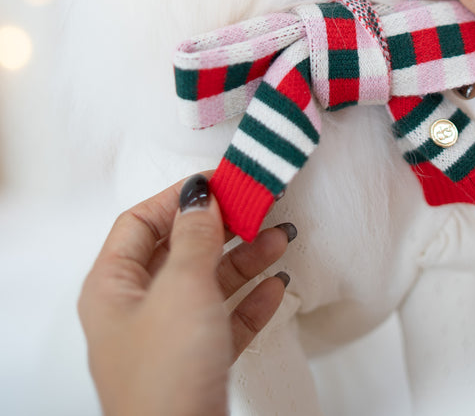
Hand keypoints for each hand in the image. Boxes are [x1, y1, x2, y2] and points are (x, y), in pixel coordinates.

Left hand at [78, 173, 293, 415]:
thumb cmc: (167, 368)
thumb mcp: (182, 287)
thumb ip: (194, 235)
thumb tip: (199, 193)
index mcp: (112, 287)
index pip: (138, 222)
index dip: (177, 199)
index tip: (219, 183)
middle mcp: (135, 309)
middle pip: (178, 250)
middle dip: (222, 229)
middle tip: (258, 206)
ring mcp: (166, 339)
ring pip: (207, 283)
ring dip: (245, 260)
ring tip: (282, 239)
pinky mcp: (196, 364)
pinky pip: (225, 319)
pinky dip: (250, 301)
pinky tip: (277, 286)